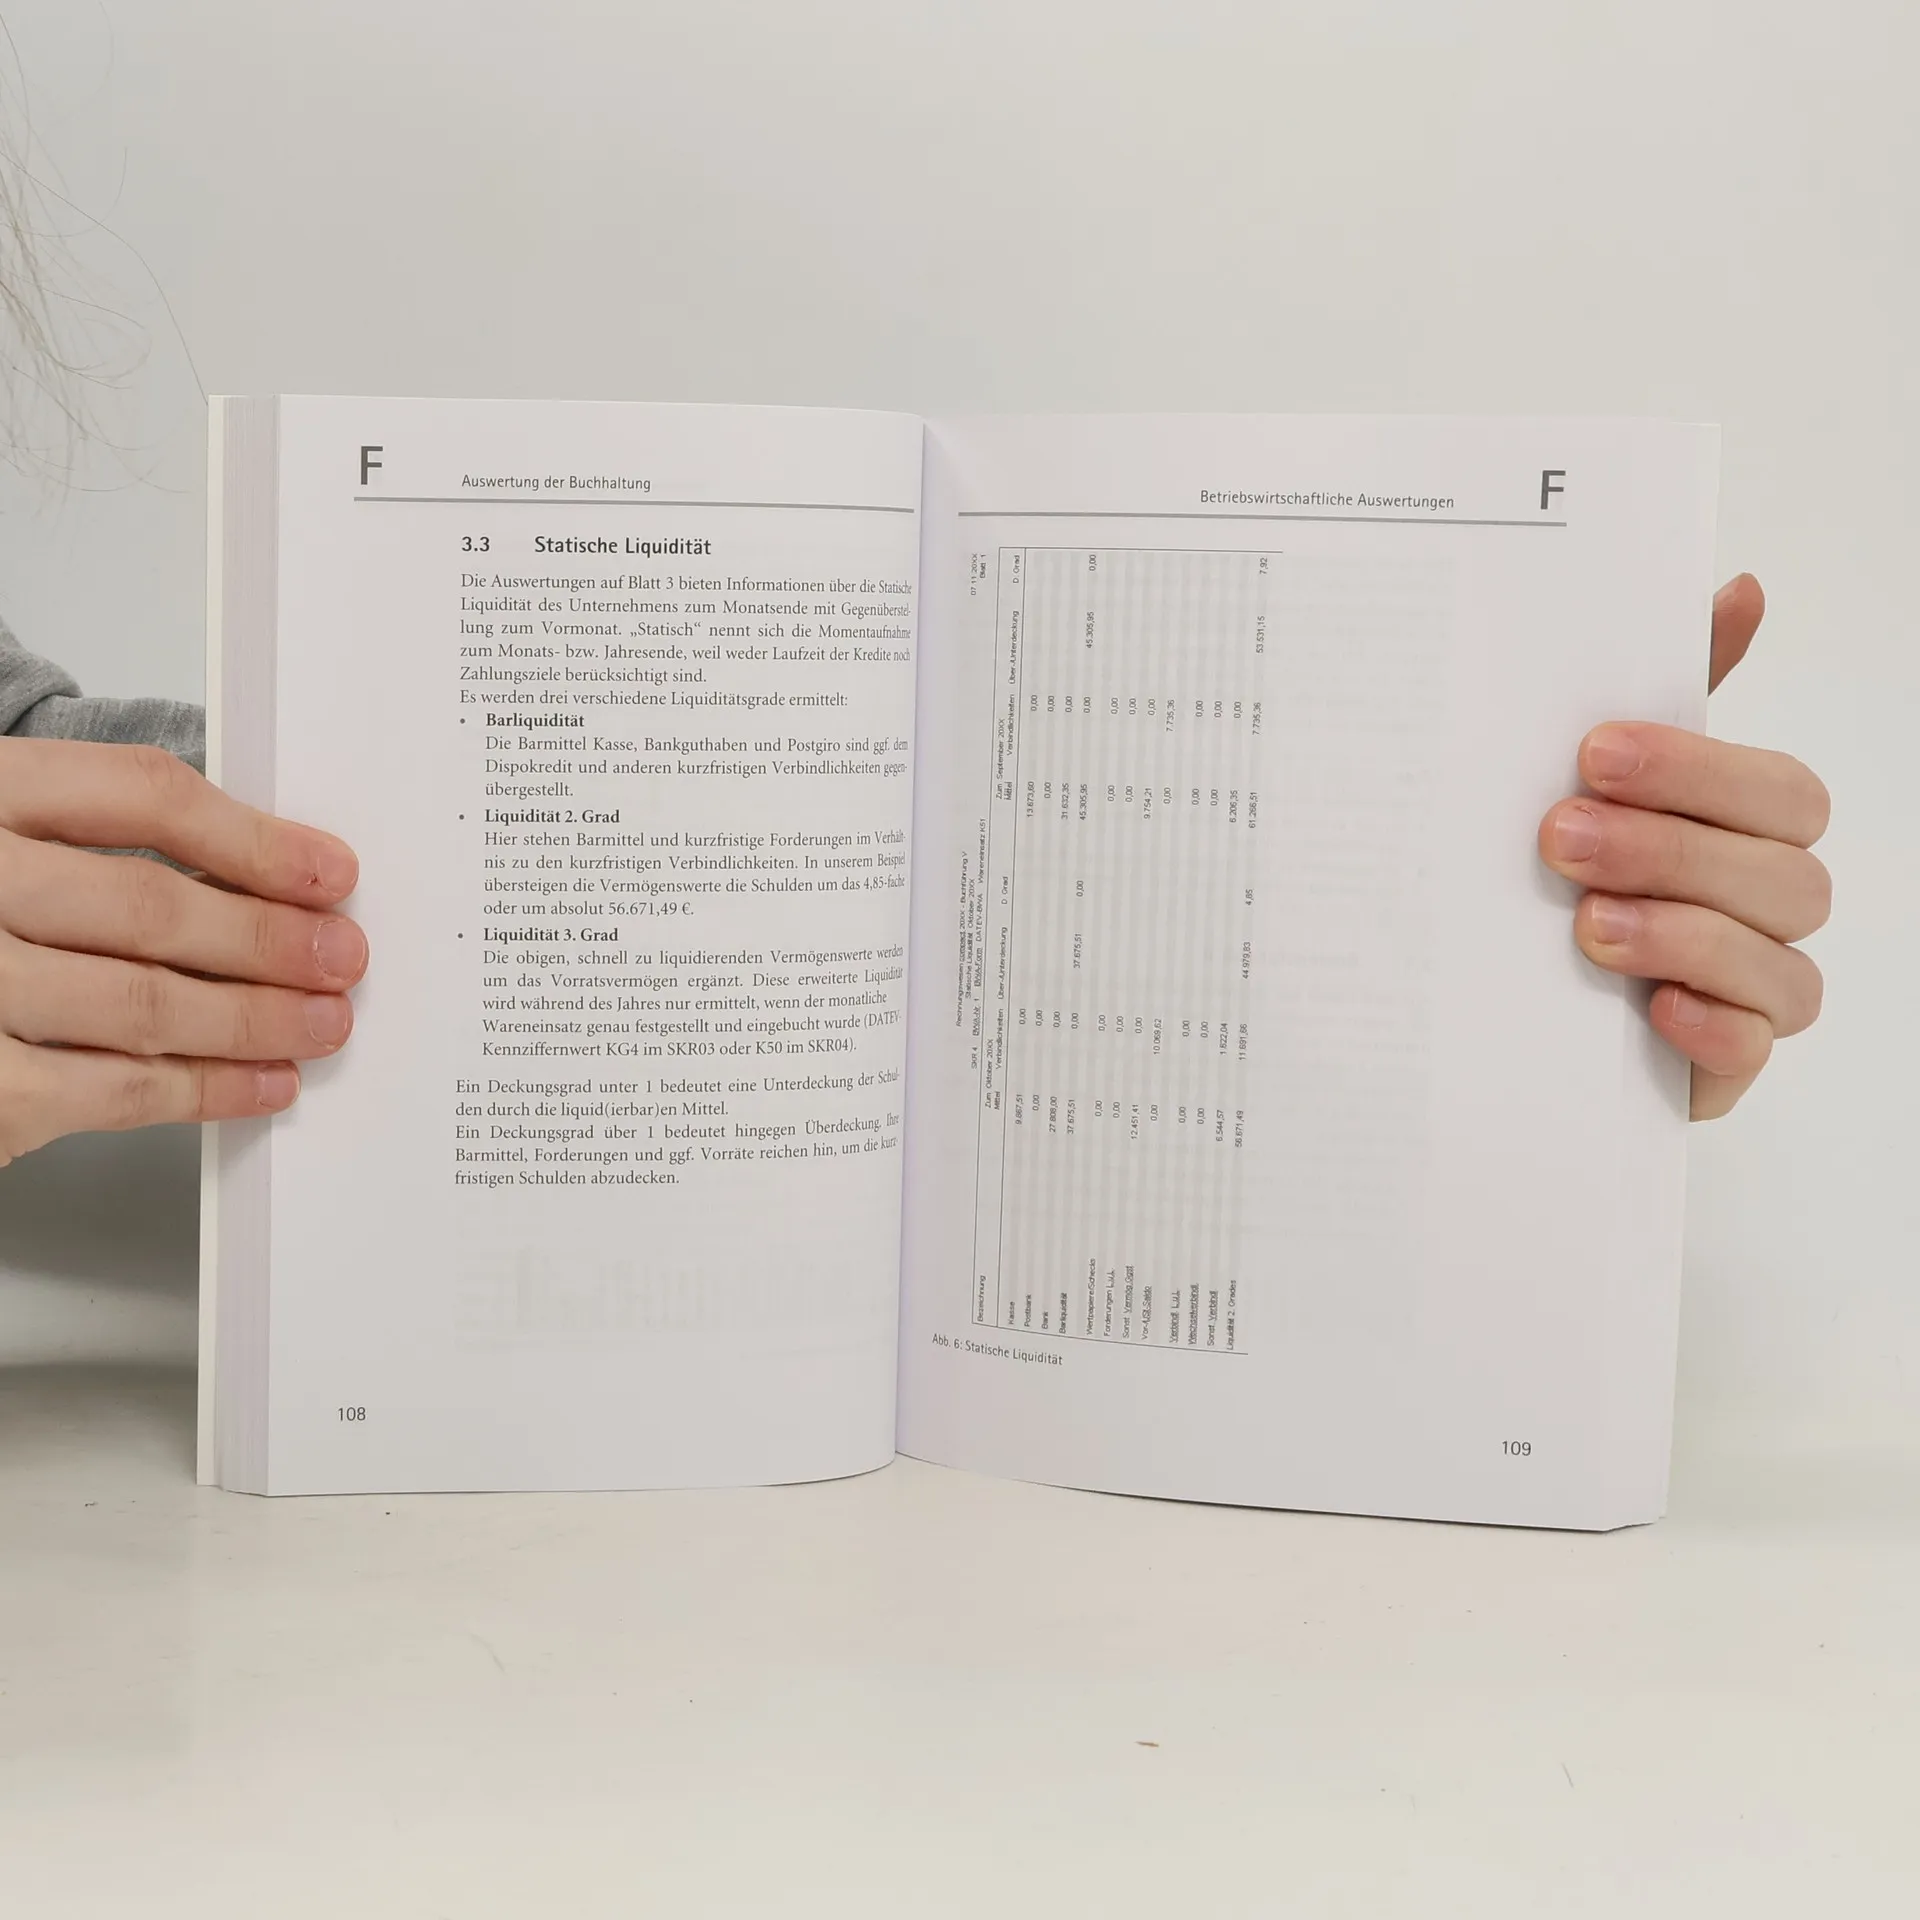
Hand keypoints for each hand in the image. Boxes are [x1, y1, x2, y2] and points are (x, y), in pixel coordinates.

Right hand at [0, 740, 366, 1164]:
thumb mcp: (18, 840)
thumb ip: (109, 847)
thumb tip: (269, 888)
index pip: (141, 796)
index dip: (252, 838)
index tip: (330, 872)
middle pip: (149, 906)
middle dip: (267, 939)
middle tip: (341, 957)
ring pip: (142, 1002)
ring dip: (254, 1019)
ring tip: (322, 1024)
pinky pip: (113, 1089)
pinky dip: (205, 1088)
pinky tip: (261, 1082)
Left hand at [1538, 575, 1828, 1119]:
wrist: (1507, 1002)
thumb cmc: (1570, 872)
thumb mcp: (1595, 781)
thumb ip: (1668, 692)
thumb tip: (1739, 586)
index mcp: (1749, 826)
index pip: (1775, 789)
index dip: (1696, 768)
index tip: (1594, 751)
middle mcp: (1768, 903)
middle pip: (1782, 870)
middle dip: (1670, 847)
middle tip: (1560, 834)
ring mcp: (1754, 988)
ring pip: (1777, 961)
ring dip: (1681, 932)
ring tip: (1586, 925)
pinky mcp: (1725, 1065)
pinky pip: (1752, 1050)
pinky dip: (1710, 1026)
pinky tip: (1652, 1008)